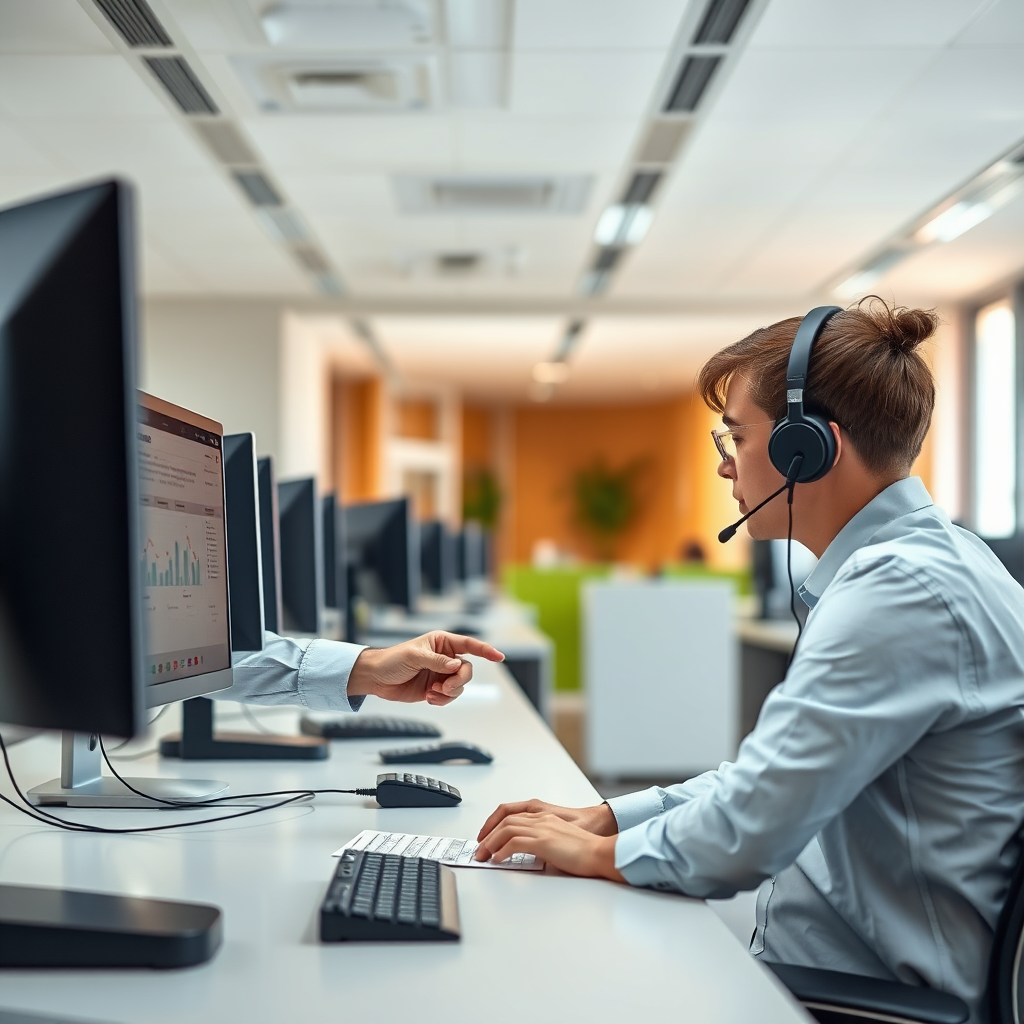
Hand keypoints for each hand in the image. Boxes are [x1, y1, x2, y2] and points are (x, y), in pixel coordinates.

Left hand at [348, 631, 503, 706]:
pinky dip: (443, 700)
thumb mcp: (415, 656)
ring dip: (449, 692)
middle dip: (458, 680)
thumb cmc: (392, 660)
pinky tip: (429, 698)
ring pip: (460, 685)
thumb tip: (457, 665)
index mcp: (441, 643)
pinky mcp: (435, 689)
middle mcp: (445, 658)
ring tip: (432, 693)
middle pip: (467, 670)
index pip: (469, 645)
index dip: (486, 650)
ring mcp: (441, 674)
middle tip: (444, 687)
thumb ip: (438, 661)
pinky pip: (450, 697)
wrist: (376, 679)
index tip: (499, 657)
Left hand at [474, 810, 622, 880]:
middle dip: (488, 836)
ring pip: (507, 830)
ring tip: (483, 856)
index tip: (486, 837)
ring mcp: (543, 828)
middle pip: (506, 821)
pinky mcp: (544, 842)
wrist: (600, 852)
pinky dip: (502, 851)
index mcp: (545, 817)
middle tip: (479, 850)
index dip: (494, 824)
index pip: (511, 814)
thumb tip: (526, 856)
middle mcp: (541, 819)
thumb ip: (542, 843)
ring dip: (491, 844)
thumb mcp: (558, 842)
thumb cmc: (585, 851)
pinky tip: (498, 860)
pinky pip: (515, 843)